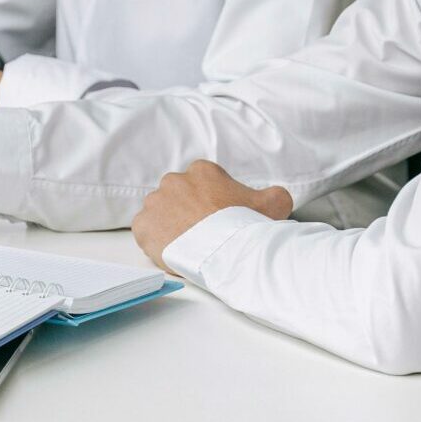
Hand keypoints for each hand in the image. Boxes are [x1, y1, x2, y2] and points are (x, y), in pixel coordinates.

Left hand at [132, 161, 291, 269]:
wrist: (226, 250)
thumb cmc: (247, 225)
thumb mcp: (274, 203)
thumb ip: (273, 194)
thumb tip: (278, 196)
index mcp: (202, 171)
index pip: (200, 183)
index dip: (209, 203)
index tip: (216, 218)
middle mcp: (175, 181)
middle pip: (178, 196)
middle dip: (186, 211)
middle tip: (201, 233)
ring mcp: (156, 202)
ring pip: (160, 212)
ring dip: (170, 225)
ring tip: (187, 245)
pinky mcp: (143, 225)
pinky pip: (145, 231)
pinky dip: (155, 240)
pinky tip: (171, 250)